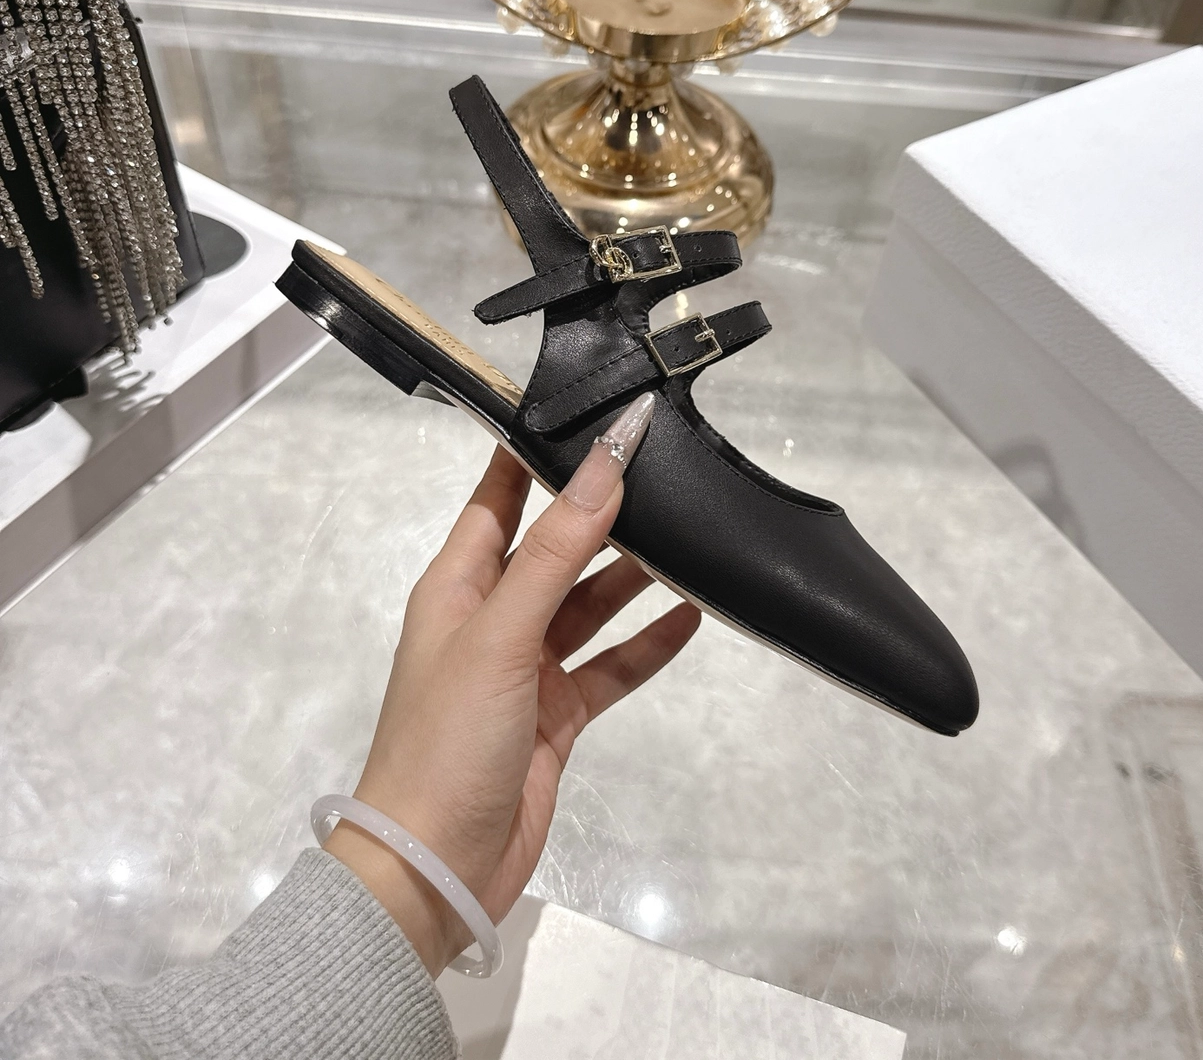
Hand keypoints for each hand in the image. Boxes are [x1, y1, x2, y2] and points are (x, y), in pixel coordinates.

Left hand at [324, 392, 698, 975]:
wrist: (435, 867)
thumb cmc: (449, 736)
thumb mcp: (502, 633)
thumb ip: (556, 550)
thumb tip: (602, 465)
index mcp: (458, 584)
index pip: (497, 498)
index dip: (535, 454)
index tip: (587, 411)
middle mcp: (491, 617)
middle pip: (554, 549)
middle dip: (602, 514)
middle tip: (666, 470)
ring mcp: (526, 668)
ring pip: (588, 606)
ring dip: (632, 577)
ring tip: (691, 537)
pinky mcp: (557, 715)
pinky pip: (609, 666)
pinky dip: (646, 644)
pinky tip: (693, 616)